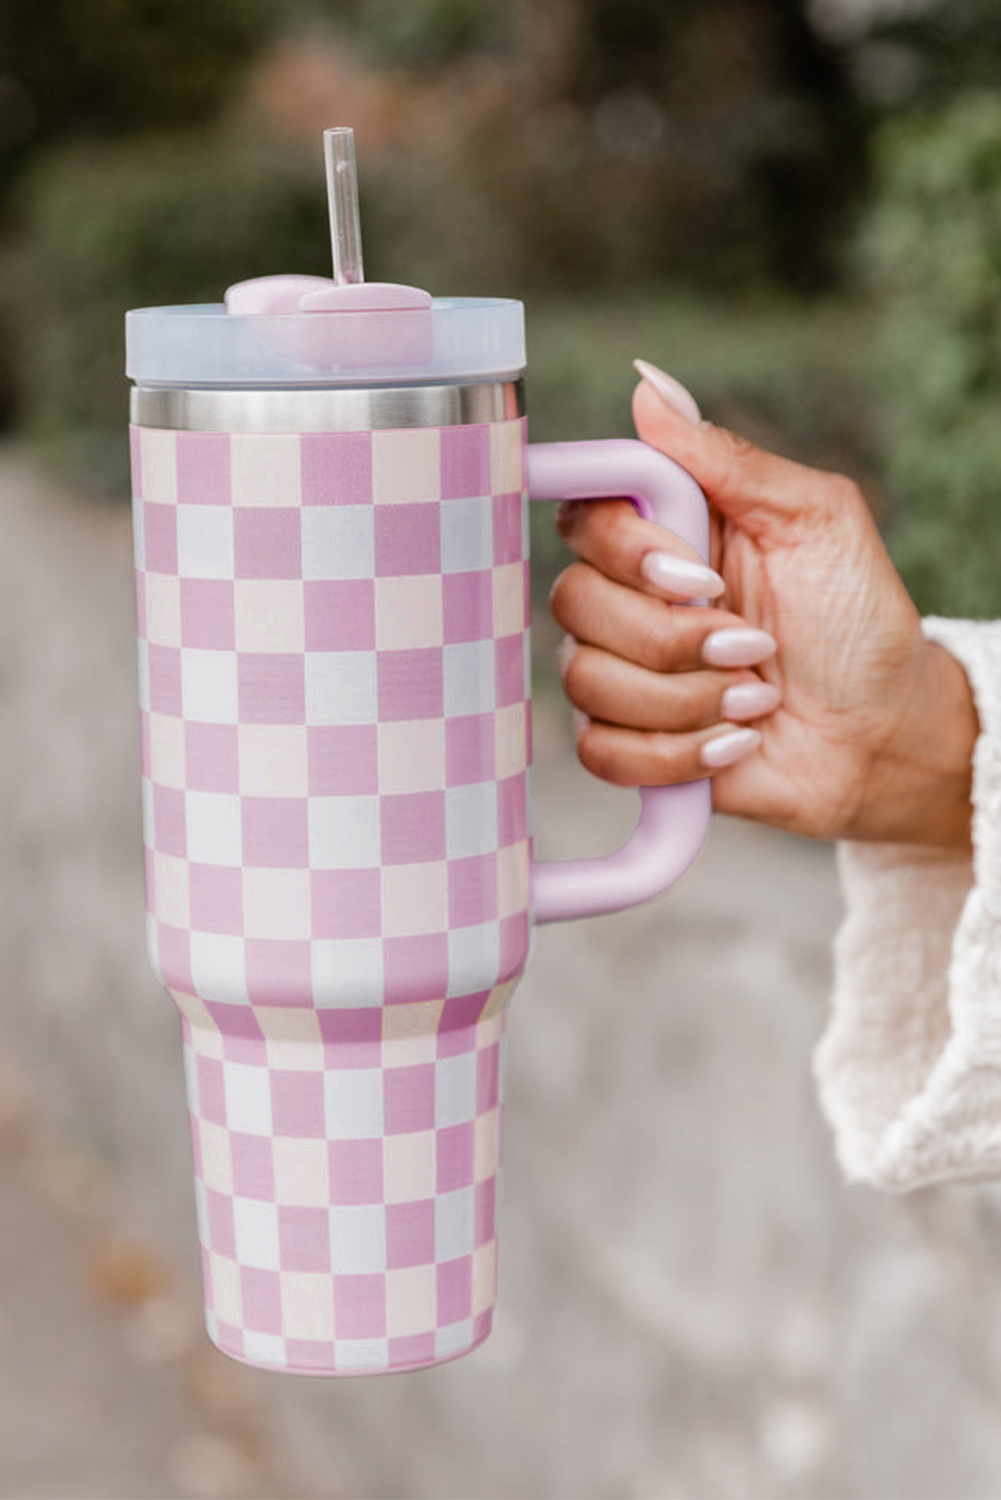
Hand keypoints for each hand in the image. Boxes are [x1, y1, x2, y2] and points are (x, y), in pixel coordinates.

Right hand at [549, 362, 977, 847]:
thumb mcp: (816, 519)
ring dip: (686, 698)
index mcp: (666, 532)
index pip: (582, 515)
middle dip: (672, 635)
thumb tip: (648, 387)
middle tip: (750, 642)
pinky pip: (601, 751)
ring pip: (585, 681)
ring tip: (755, 694)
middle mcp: (631, 597)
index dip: (621, 547)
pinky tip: (732, 741)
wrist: (881, 733)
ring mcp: (625, 672)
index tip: (692, 571)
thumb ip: (727, 459)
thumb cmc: (858, 620)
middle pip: (573, 602)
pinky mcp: (630, 744)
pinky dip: (676, 754)